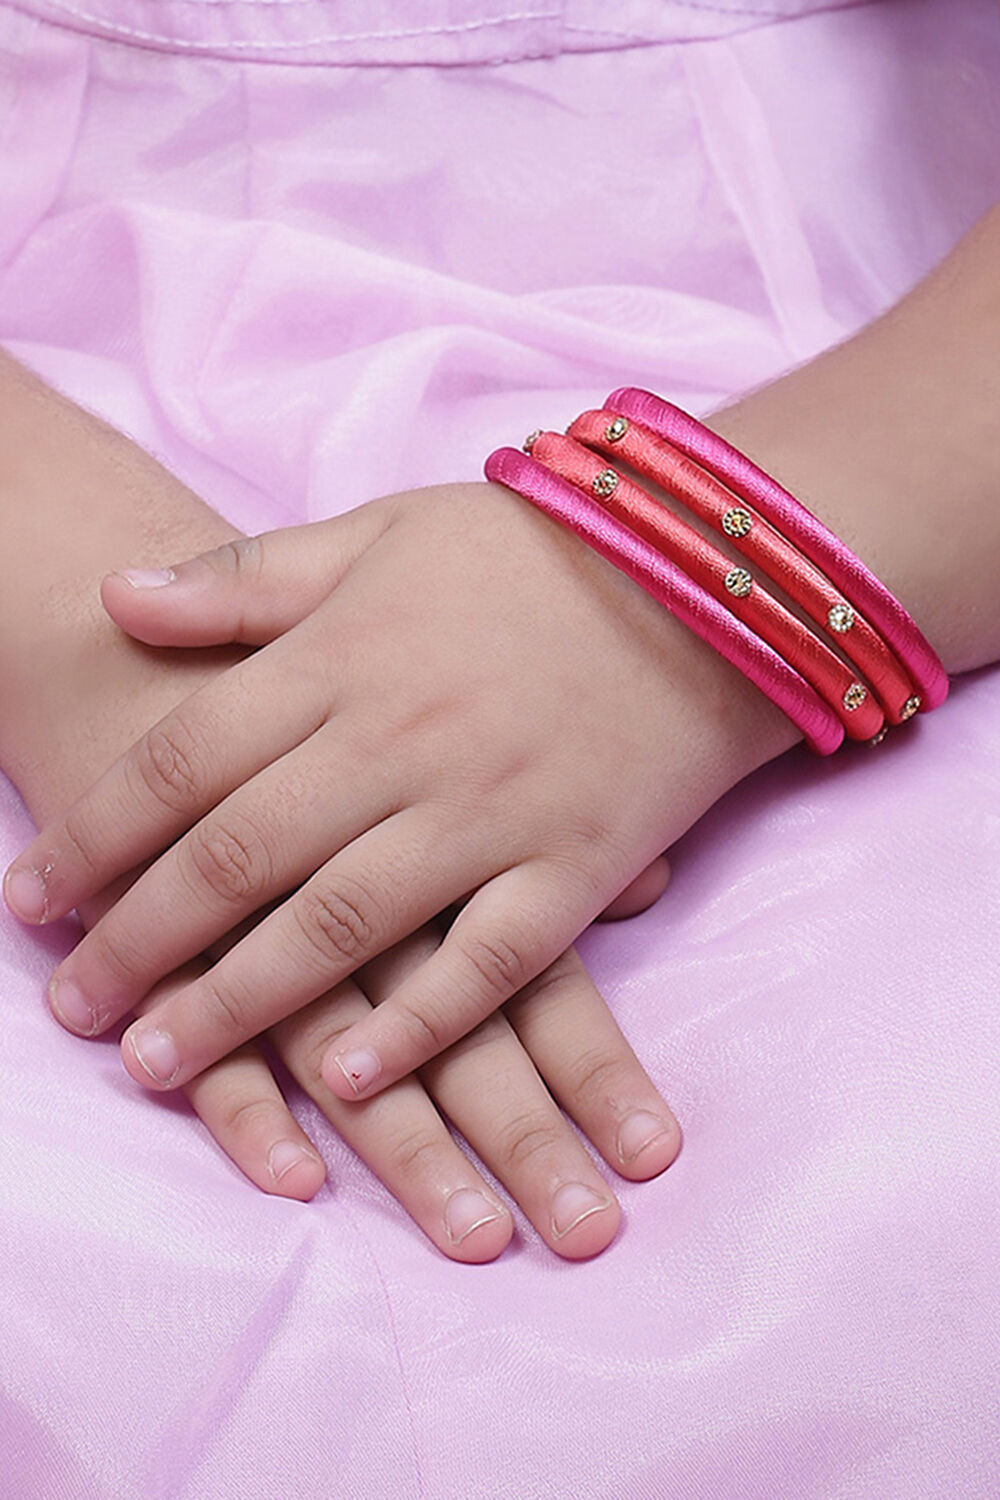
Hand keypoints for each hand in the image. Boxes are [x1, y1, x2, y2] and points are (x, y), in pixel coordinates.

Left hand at [4, 477, 796, 1103]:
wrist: (703, 579)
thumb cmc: (530, 555)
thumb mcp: (379, 532)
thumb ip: (245, 577)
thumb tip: (116, 594)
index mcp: (342, 658)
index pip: (183, 761)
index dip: (94, 835)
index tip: (29, 900)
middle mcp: (400, 741)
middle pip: (237, 858)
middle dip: (137, 941)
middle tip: (71, 1009)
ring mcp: (489, 810)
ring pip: (338, 923)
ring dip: (236, 1003)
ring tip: (154, 1062)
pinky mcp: (573, 866)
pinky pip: (486, 963)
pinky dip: (414, 1024)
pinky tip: (342, 1077)